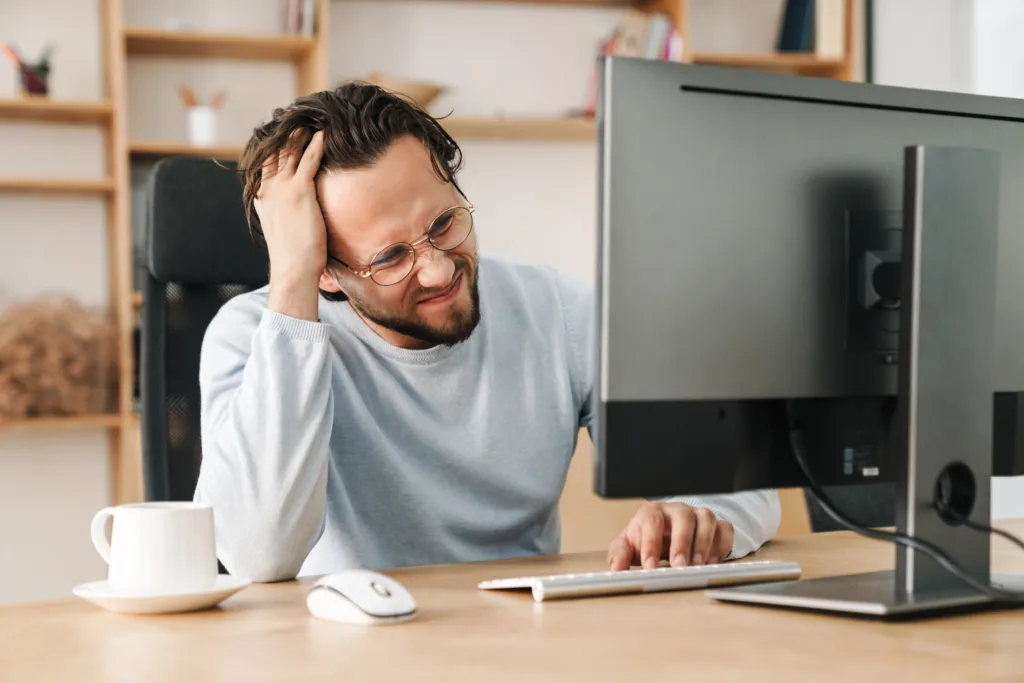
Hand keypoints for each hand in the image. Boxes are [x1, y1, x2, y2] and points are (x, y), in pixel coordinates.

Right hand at [256, 129, 326, 320]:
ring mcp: (282, 188)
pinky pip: (308, 160)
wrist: (293, 269)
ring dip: (299, 134)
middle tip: (294, 118)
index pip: (264, 165)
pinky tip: (324, 134)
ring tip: (309, 120)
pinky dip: (315, 144)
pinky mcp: (299, 191)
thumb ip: (286, 215)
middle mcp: (268, 189)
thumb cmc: (293, 257)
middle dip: (284, 135)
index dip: (272, 147)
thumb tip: (297, 215)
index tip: (279, 133)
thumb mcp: (283, 230)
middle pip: (274, 152)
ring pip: (289, 152)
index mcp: (262, 198)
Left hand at [607, 502, 734, 570]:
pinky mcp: (716, 526)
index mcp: (652, 512)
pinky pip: (725, 529)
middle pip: (683, 517)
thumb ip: (619, 555)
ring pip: (706, 519)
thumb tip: (616, 568)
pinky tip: (713, 561)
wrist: (664, 533)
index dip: (651, 543)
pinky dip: (722, 544)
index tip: (650, 566)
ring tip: (698, 565)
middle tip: (679, 565)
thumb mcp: (628, 545)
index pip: (651, 521)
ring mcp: (697, 516)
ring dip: (704, 542)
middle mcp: (676, 510)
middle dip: (681, 542)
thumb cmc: (645, 539)